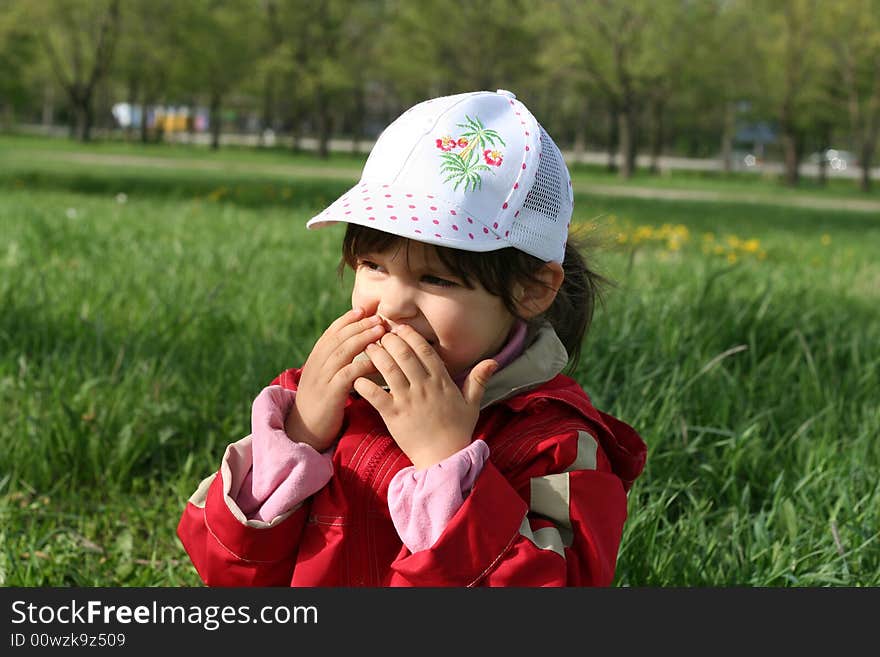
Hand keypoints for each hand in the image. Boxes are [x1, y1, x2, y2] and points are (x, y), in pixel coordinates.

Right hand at [285, 307, 385, 450]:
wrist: (304, 432)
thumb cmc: (321, 405)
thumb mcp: (325, 379)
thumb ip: (336, 363)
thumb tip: (354, 346)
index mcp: (315, 360)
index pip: (331, 333)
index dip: (347, 320)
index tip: (363, 310)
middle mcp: (316, 365)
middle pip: (338, 338)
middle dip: (359, 325)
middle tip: (377, 317)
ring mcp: (321, 379)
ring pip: (342, 352)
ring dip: (363, 338)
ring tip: (380, 330)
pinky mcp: (329, 394)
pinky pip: (347, 375)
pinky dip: (362, 365)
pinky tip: (377, 360)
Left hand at [352, 325, 497, 468]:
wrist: (444, 457)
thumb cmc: (458, 430)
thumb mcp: (472, 403)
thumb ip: (479, 379)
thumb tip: (493, 361)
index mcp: (442, 382)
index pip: (425, 350)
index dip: (411, 336)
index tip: (400, 327)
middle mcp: (424, 388)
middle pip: (404, 355)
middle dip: (390, 340)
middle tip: (380, 334)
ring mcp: (408, 401)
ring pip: (389, 370)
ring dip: (376, 356)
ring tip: (368, 348)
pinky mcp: (393, 416)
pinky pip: (376, 396)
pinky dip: (365, 385)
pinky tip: (357, 377)